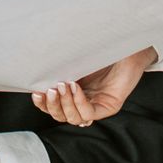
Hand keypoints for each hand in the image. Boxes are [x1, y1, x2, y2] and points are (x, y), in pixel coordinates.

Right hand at [31, 46, 154, 124]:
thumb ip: (59, 69)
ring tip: (62, 85)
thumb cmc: (102, 49)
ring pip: (74, 118)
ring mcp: (97, 106)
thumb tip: (37, 72)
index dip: (43, 104)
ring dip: (64, 103)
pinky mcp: (109, 106)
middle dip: (52, 105)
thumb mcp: (74, 61)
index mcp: (74, 93)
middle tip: (50, 90)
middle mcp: (85, 102)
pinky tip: (75, 87)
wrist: (127, 44)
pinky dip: (79, 101)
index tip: (36, 92)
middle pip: (61, 116)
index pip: (54, 108)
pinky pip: (89, 113)